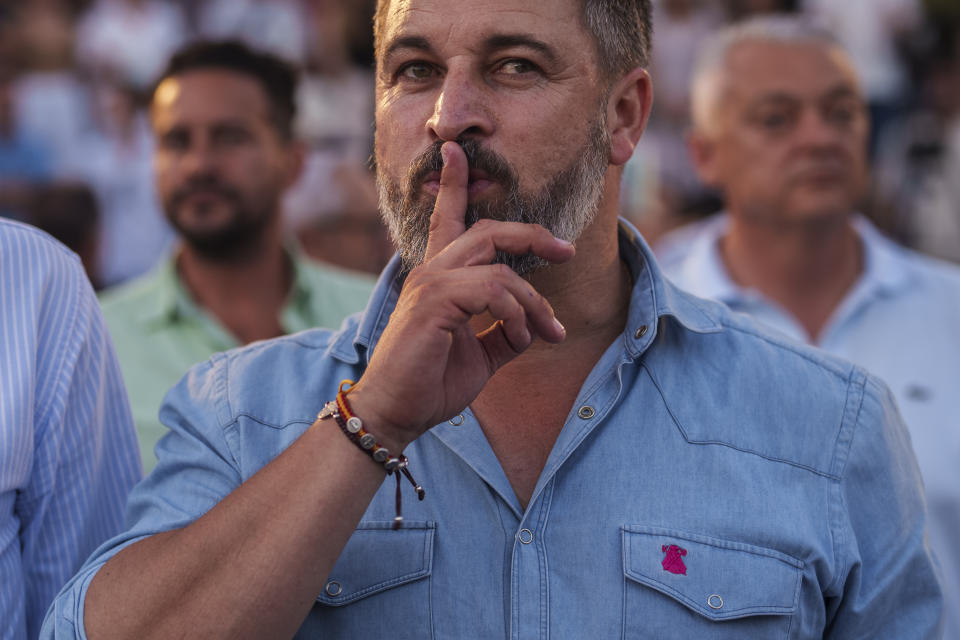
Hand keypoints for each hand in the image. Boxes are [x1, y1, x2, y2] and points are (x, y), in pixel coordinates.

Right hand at [347, 141, 574, 449]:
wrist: (395, 414)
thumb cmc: (430, 384)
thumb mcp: (480, 356)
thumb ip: (505, 334)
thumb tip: (534, 327)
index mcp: (439, 279)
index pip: (448, 219)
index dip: (455, 184)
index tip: (456, 151)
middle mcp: (432, 272)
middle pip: (488, 231)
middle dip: (531, 234)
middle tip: (566, 248)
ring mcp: (431, 284)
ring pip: (500, 267)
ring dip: (534, 300)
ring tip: (549, 332)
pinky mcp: (435, 302)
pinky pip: (494, 290)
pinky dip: (518, 313)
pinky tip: (523, 338)